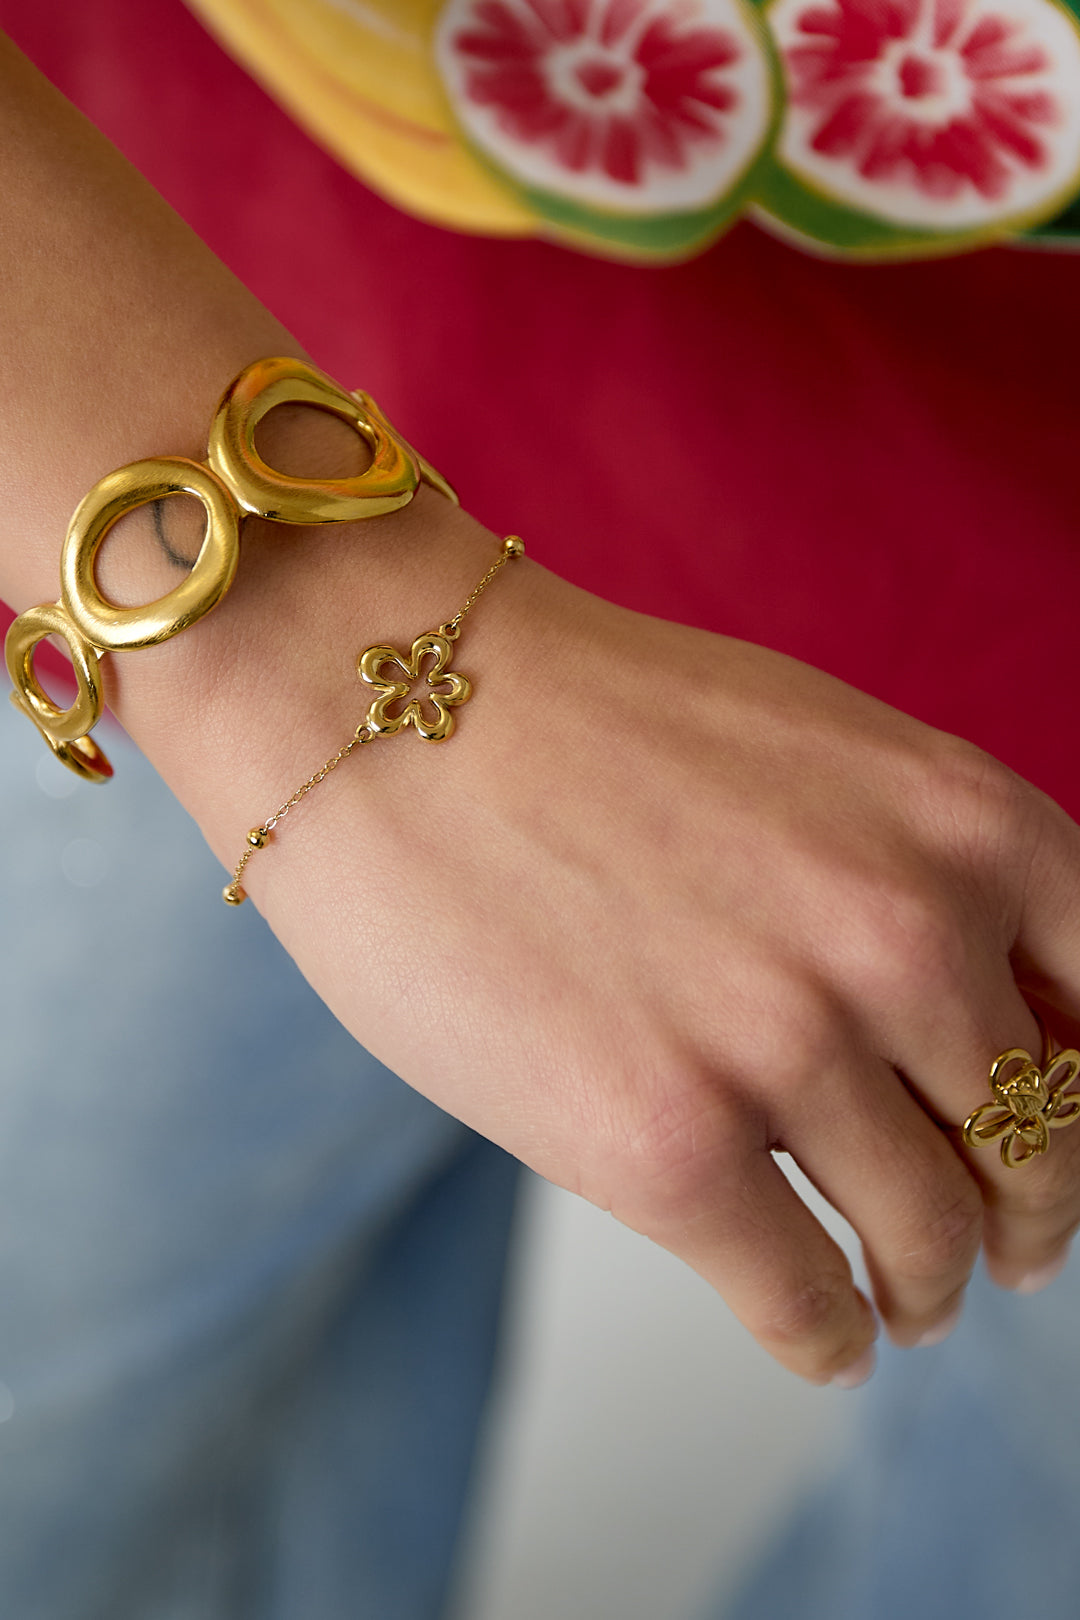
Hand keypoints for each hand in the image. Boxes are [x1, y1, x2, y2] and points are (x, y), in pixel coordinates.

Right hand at [179, 505, 1079, 1384]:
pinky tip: (824, 1338)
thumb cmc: (584, 720)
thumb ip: (922, 879)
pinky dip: (830, 1341)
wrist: (387, 701)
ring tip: (900, 1303)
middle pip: (1035, 1147)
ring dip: (926, 1292)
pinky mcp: (664, 1148)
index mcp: (963, 824)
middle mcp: (904, 936)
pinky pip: (805, 1301)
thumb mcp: (816, 754)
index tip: (1054, 1154)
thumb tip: (989, 1028)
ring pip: (930, 1240)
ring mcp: (785, 1046)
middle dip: (1024, 1221)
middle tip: (997, 1255)